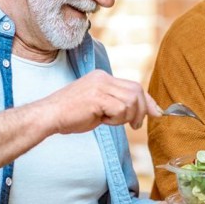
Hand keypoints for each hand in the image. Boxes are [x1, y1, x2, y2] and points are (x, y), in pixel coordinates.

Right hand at [38, 70, 160, 132]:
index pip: (134, 86)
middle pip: (137, 91)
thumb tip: (143, 113)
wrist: (48, 116)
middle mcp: (103, 78)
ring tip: (109, 121)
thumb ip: (118, 106)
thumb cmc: (71, 116)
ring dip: (125, 117)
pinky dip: (116, 119)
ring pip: (131, 101)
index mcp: (103, 77)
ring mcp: (100, 86)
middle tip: (135, 125)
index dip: (147, 101)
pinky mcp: (97, 97)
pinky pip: (120, 109)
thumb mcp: (99, 107)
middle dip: (141, 110)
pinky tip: (102, 121)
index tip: (156, 112)